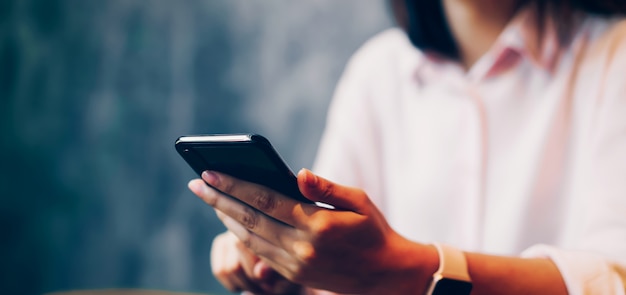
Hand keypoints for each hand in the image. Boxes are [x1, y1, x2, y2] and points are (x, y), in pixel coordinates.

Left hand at [188, 169, 437, 293]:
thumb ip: (326, 188)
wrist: (385, 275)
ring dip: (224, 217)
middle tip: (195, 183)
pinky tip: (230, 220)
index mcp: (317, 223)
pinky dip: (240, 235)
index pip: (265, 199)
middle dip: (218, 199)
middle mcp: (302, 246)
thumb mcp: (358, 201)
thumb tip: (297, 173)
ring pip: (249, 238)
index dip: (234, 185)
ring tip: (208, 198)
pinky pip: (258, 252)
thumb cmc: (373, 230)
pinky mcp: (293, 274)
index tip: (211, 172)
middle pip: (249, 219)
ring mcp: (295, 264)